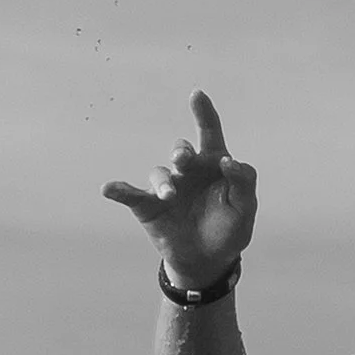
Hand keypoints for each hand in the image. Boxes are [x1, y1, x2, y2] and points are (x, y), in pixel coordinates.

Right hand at [104, 91, 255, 286]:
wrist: (209, 260)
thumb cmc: (229, 228)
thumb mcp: (245, 208)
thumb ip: (244, 182)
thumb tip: (230, 162)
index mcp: (213, 166)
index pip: (210, 134)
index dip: (204, 114)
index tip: (197, 95)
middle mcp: (188, 171)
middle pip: (182, 150)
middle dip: (181, 152)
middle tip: (182, 159)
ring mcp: (167, 188)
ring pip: (160, 173)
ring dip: (163, 182)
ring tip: (168, 195)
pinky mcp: (149, 206)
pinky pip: (131, 195)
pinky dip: (119, 190)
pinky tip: (108, 189)